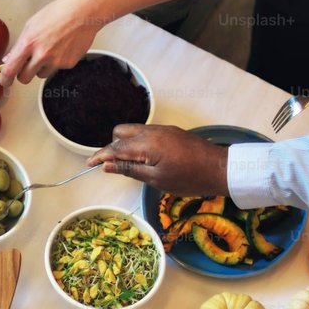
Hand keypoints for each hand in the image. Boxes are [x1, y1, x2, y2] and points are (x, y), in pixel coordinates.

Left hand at [1, 0, 109, 85]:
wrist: (83, 13)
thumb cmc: (58, 13)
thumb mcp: (32, 24)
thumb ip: (19, 44)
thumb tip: (10, 58)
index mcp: (29, 42)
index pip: (11, 69)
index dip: (5, 79)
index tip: (5, 81)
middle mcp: (42, 54)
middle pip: (24, 78)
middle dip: (23, 74)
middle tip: (26, 65)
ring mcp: (56, 61)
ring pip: (40, 75)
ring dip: (40, 67)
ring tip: (49, 49)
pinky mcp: (68, 64)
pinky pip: (56, 69)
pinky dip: (56, 62)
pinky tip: (61, 47)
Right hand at [87, 124, 231, 194]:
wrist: (220, 168)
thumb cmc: (189, 178)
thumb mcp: (156, 179)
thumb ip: (130, 169)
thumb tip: (107, 165)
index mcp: (146, 144)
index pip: (115, 148)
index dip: (100, 156)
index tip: (89, 164)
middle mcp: (152, 131)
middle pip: (121, 132)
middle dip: (113, 146)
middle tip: (114, 165)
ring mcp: (162, 129)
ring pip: (134, 131)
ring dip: (126, 144)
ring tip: (130, 163)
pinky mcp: (171, 132)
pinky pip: (147, 132)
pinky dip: (139, 142)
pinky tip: (146, 158)